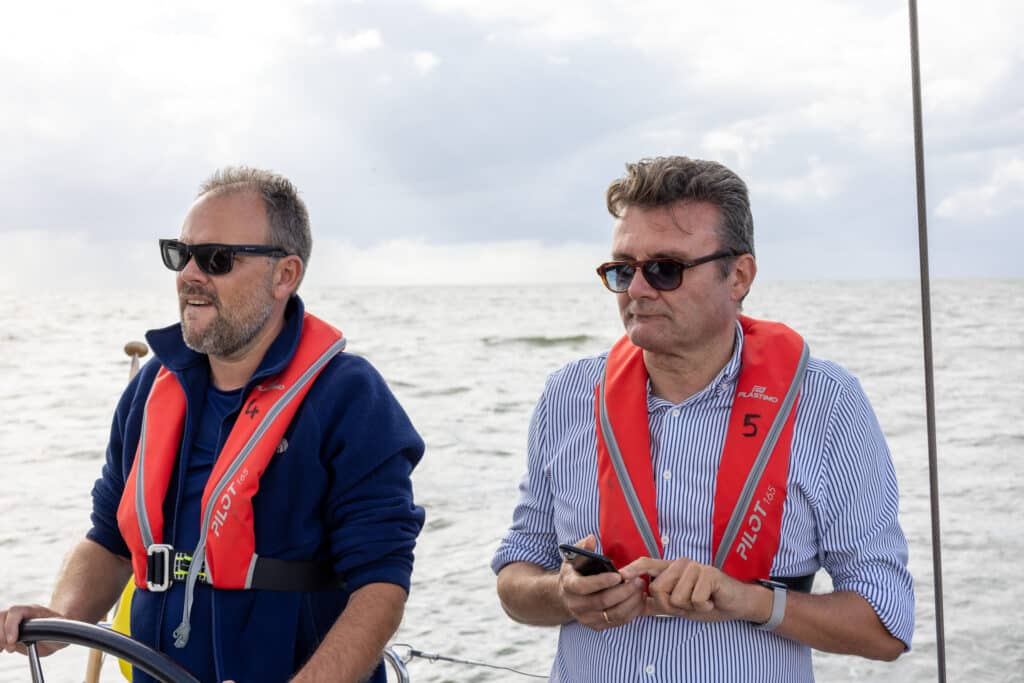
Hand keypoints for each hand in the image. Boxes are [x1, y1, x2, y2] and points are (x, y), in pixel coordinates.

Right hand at [1, 604, 67, 655]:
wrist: (57, 630)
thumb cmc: (60, 627)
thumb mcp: (61, 627)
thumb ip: (54, 629)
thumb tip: (47, 634)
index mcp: (33, 609)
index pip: (15, 611)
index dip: (10, 626)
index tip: (12, 641)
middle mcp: (20, 613)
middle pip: (2, 616)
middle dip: (2, 634)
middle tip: (11, 648)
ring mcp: (13, 620)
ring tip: (5, 649)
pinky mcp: (8, 629)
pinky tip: (1, 649)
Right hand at [558, 536, 645, 630]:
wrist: (566, 596)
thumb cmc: (574, 573)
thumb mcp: (573, 558)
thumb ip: (582, 547)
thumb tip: (591, 539)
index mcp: (569, 586)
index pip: (584, 586)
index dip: (602, 581)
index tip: (619, 575)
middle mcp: (576, 605)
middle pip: (603, 601)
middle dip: (623, 591)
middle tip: (638, 580)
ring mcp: (587, 618)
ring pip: (614, 614)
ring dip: (631, 602)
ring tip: (641, 588)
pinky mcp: (597, 626)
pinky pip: (618, 622)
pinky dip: (631, 612)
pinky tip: (638, 599)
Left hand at [620, 556, 763, 622]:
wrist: (736, 604)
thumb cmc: (707, 602)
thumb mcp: (679, 606)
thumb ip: (658, 604)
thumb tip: (636, 606)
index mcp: (671, 569)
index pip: (647, 564)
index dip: (632, 569)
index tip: (619, 576)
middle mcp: (680, 564)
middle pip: (657, 589)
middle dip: (671, 606)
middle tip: (689, 604)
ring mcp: (695, 567)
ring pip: (676, 597)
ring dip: (690, 607)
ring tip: (702, 600)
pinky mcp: (709, 574)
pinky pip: (695, 599)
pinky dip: (703, 606)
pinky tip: (712, 600)